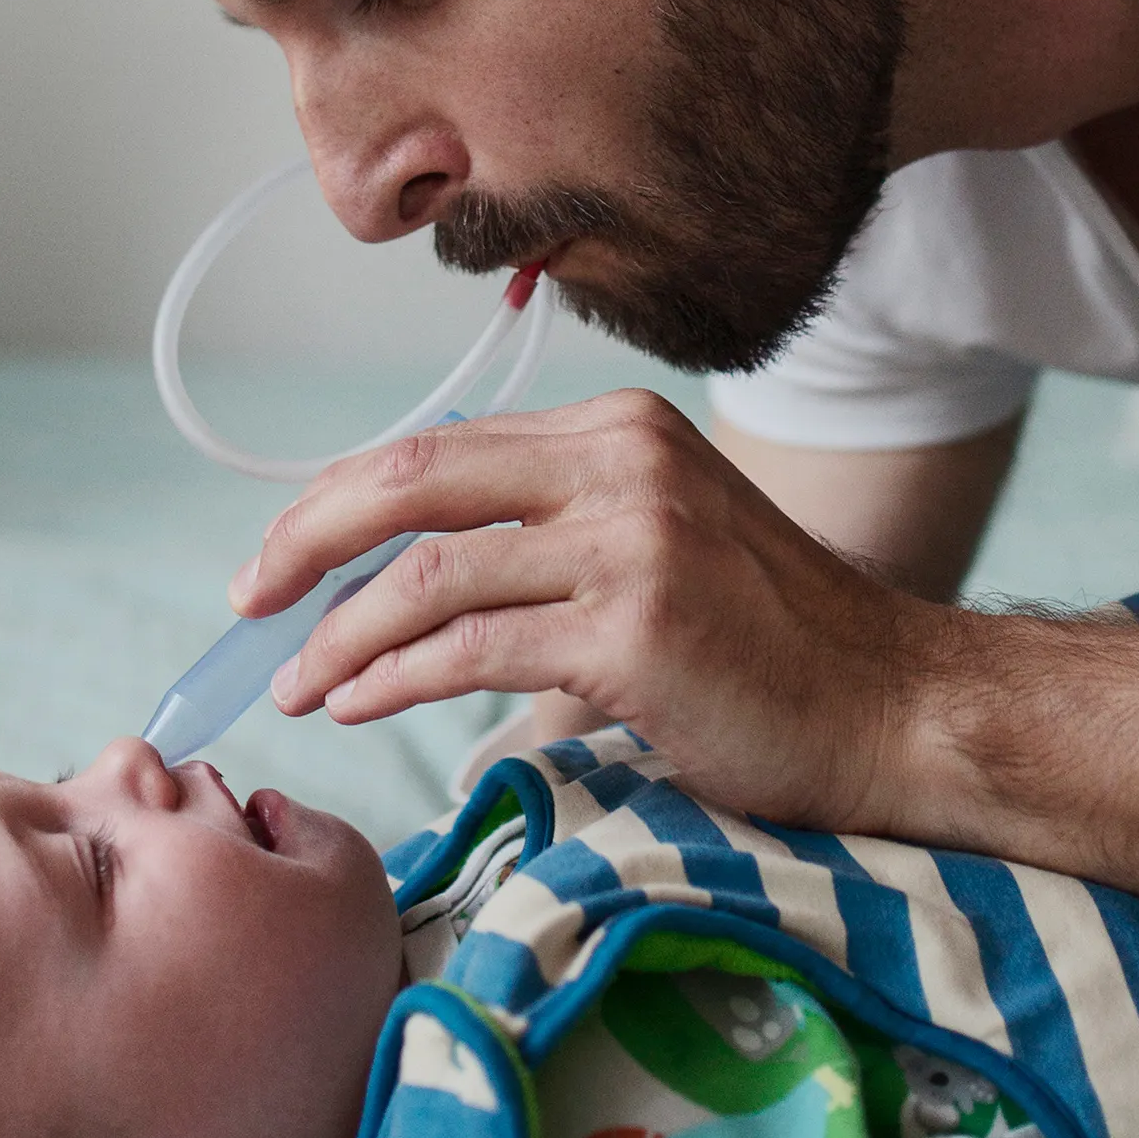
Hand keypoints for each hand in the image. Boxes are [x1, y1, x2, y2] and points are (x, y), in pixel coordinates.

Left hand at [238, 394, 928, 826]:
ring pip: (428, 574)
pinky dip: (393, 680)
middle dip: (306, 543)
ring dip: (340, 635)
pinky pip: (471, 651)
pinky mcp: (636, 631)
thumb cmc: (770, 648)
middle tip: (244, 601)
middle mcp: (621, 464)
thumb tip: (408, 577)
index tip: (282, 558)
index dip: (341, 502)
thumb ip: (555, 535)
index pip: (440, 448)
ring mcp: (632, 542)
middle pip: (411, 481)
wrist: (894, 708)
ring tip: (298, 684)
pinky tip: (357, 705)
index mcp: (617, 429)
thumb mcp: (662, 543)